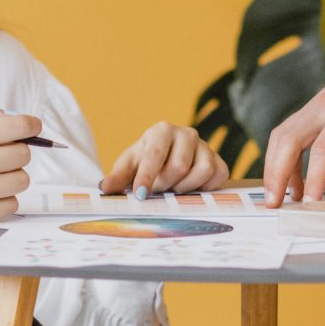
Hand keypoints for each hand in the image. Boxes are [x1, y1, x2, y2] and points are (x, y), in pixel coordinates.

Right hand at [0, 103, 39, 265]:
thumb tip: (15, 119)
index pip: (18, 127)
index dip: (31, 125)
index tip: (33, 127)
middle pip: (23, 154)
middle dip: (17, 150)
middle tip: (2, 152)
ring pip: (22, 180)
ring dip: (12, 175)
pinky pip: (12, 205)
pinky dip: (4, 198)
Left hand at [102, 122, 229, 195]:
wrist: (169, 162)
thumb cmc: (146, 163)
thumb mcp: (129, 167)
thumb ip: (118, 177)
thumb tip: (105, 188)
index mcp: (162, 131)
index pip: (155, 154)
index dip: (147, 176)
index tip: (140, 194)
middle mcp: (186, 134)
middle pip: (178, 166)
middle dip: (165, 184)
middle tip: (157, 189)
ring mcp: (206, 146)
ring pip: (201, 171)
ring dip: (185, 187)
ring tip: (174, 187)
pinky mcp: (219, 161)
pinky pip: (217, 177)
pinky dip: (204, 188)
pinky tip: (192, 188)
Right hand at [257, 28, 324, 205]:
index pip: (324, 147)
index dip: (315, 176)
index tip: (311, 201)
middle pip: (288, 139)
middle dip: (276, 173)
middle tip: (274, 203)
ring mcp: (317, 105)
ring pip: (283, 135)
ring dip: (275, 166)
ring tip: (280, 197)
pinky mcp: (315, 108)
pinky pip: (290, 133)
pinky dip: (285, 156)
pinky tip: (295, 180)